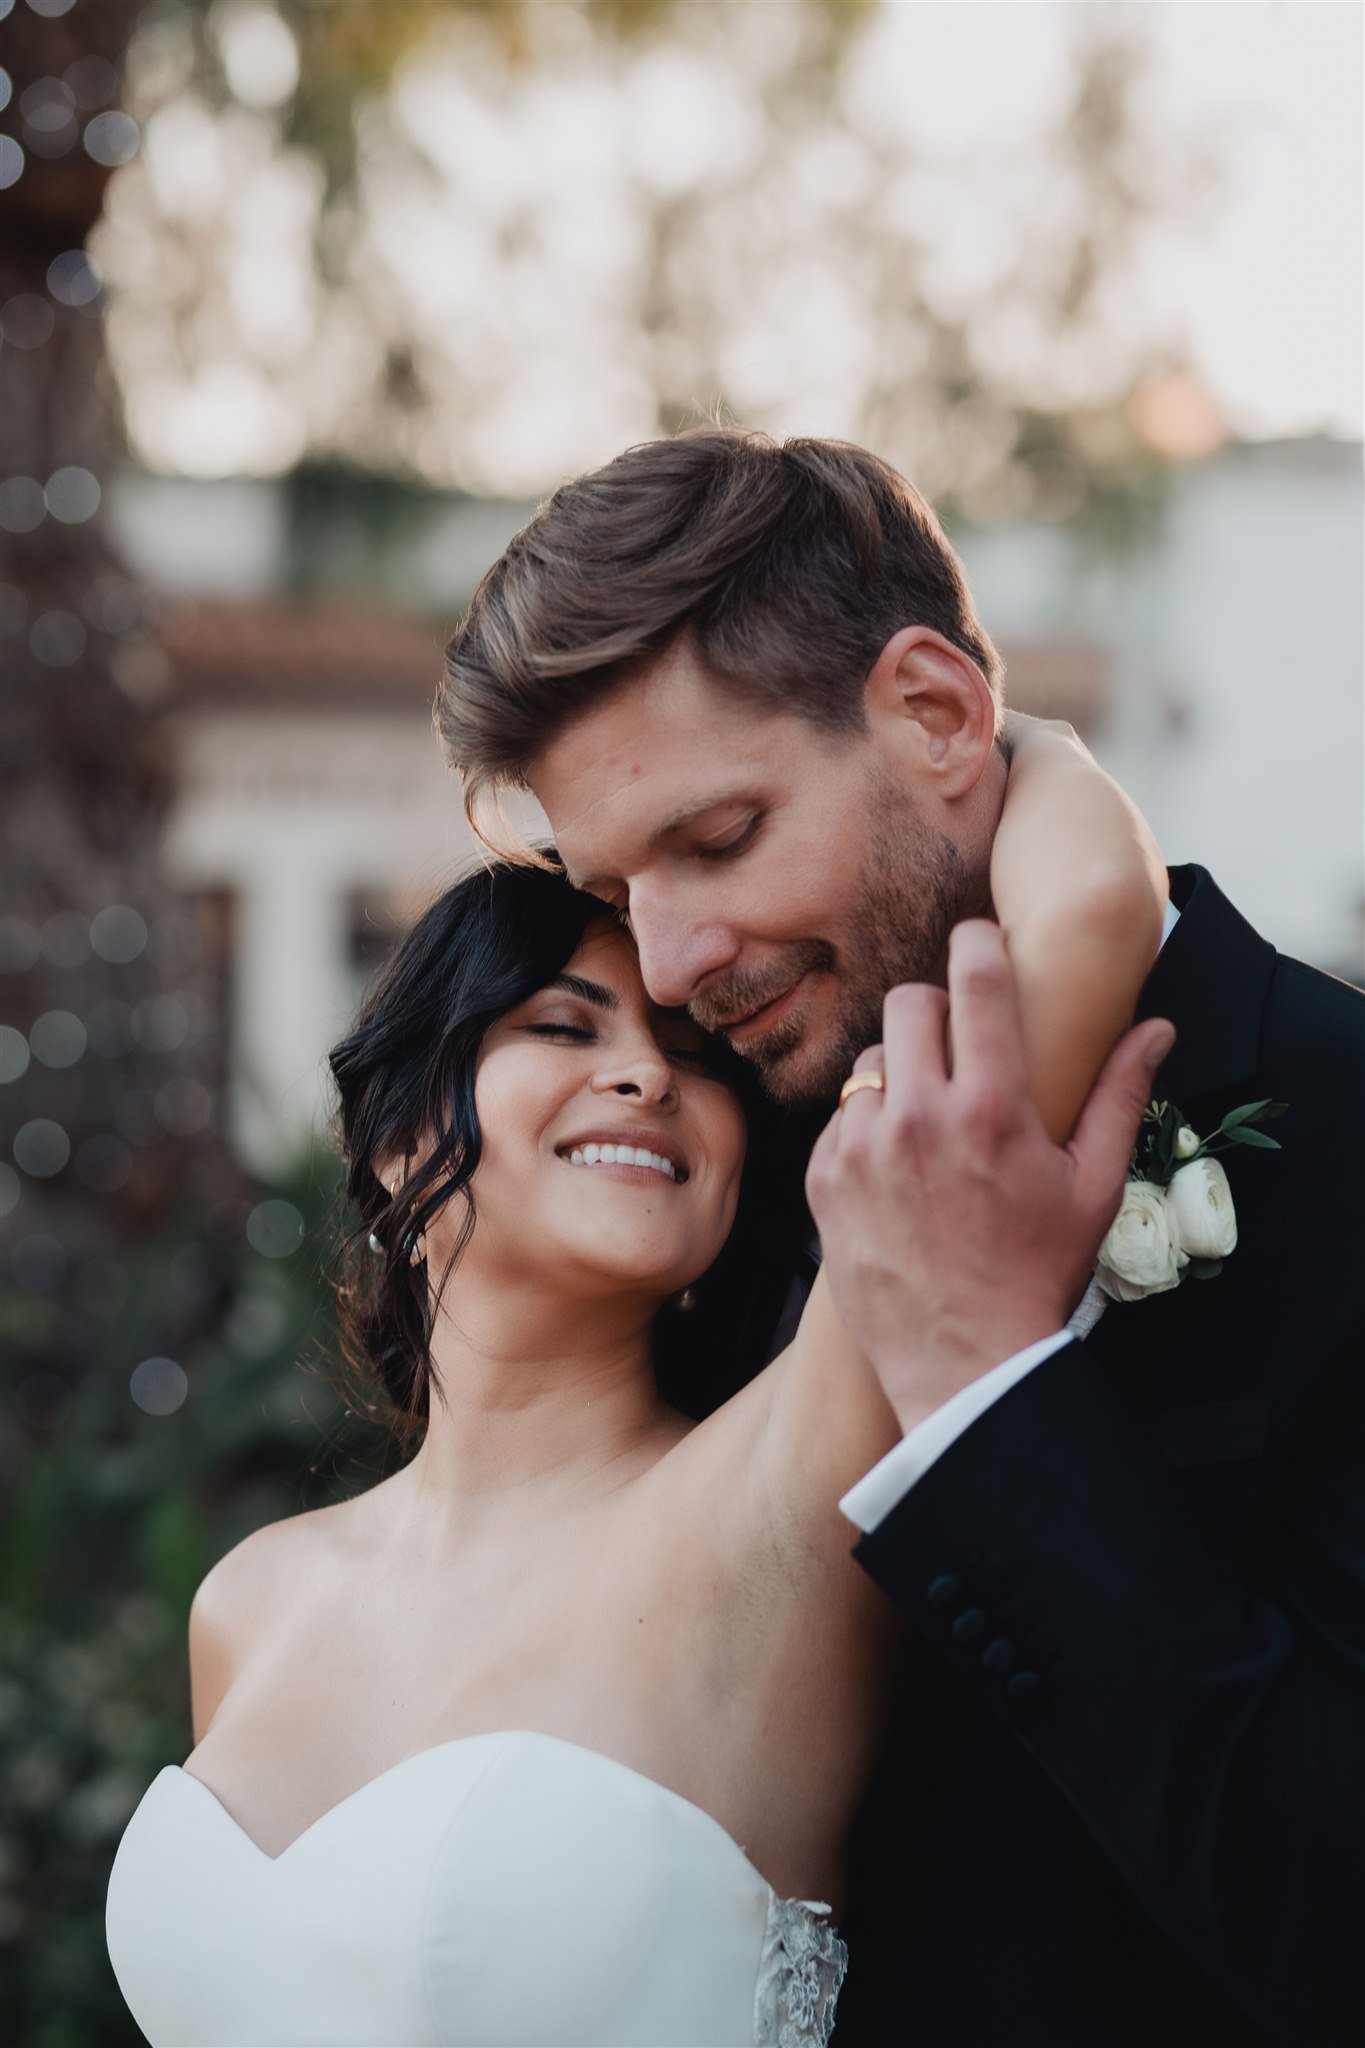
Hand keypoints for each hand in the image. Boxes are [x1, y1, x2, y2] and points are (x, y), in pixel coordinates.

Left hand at [805, 921, 1174, 1434]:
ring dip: (899, 1075)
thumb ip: (1119, 1094)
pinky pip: (840, 1116)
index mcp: (992, 1108)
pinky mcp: (823, 1178)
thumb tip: (1156, 1027)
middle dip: (936, 1011)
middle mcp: (920, 1116)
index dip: (977, 942)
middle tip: (957, 1048)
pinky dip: (866, 1129)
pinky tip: (897, 1169)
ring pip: (871, 1061)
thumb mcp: (1094, 1186)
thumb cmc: (1038, 1273)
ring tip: (929, 1126)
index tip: (979, 939)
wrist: (964, 1363)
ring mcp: (863, 1147)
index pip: (975, 977)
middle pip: (909, 1002)